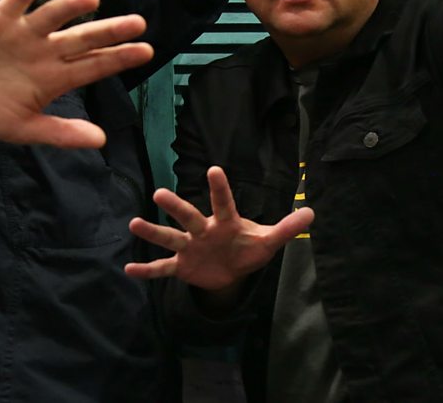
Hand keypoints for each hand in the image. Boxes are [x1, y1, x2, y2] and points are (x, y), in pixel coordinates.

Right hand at [0, 0, 152, 147]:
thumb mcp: (22, 128)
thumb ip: (60, 133)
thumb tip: (100, 140)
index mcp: (55, 78)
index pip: (94, 66)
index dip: (119, 58)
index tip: (147, 51)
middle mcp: (46, 51)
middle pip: (83, 38)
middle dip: (109, 32)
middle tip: (139, 23)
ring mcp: (24, 32)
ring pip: (53, 16)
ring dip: (70, 7)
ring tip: (92, 1)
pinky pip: (17, 0)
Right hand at [125, 166, 313, 291]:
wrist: (231, 272)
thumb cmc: (248, 249)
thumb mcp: (268, 241)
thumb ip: (287, 228)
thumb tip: (312, 213)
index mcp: (225, 222)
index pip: (223, 203)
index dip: (220, 188)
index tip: (214, 169)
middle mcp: (203, 230)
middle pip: (188, 217)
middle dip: (176, 207)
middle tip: (159, 193)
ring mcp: (190, 248)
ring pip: (170, 238)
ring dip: (153, 231)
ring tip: (134, 223)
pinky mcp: (182, 266)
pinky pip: (163, 268)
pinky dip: (148, 270)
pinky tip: (129, 269)